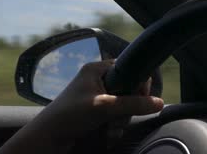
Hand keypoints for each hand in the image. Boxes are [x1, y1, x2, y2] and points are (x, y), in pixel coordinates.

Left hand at [0, 59, 163, 153]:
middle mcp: (96, 79)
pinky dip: (114, 125)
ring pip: (122, 104)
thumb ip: (133, 104)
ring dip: (121, 119)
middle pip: (127, 88)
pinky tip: (108, 134)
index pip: (128, 67)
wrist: (46, 138)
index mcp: (96, 69)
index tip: (140, 97)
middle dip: (128, 106)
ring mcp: (95, 96)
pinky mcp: (94, 111)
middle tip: (122, 116)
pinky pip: (114, 115)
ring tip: (112, 129)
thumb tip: (159, 103)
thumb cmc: (68, 116)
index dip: (137, 82)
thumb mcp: (104, 107)